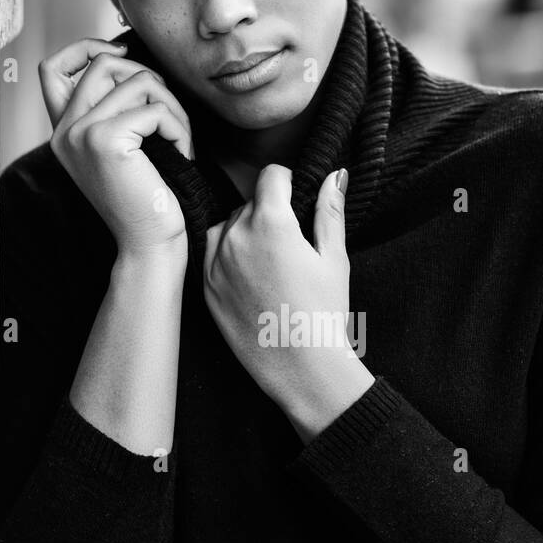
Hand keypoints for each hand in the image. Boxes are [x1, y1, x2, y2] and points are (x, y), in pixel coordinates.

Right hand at [39, 37, 192, 259]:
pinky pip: (155, 108)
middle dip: (149, 79)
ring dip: (172, 106)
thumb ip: (113, 111)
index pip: (51, 67)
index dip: (86, 48)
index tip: (123, 55)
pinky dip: (178, 127)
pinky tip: (182, 154)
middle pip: (104, 63)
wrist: (149, 245)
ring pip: (138, 81)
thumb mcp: (123, 150)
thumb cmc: (146, 201)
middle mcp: (64, 131)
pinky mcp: (105, 140)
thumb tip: (128, 58)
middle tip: (167, 114)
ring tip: (179, 139)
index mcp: (63, 132)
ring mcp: (80, 134)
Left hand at [203, 165, 373, 437]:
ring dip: (245, 232)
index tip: (297, 197)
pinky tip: (252, 277)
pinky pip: (212, 254)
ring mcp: (216, 263)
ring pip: (227, 226)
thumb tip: (335, 175)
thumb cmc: (323, 314)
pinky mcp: (206, 288)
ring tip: (270, 262)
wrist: (301, 367)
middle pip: (249, 202)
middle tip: (290, 243)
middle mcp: (236, 237)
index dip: (288, 182)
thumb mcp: (334, 258)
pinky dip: (228, 255)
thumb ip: (330, 211)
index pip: (271, 176)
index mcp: (271, 223)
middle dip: (269, 212)